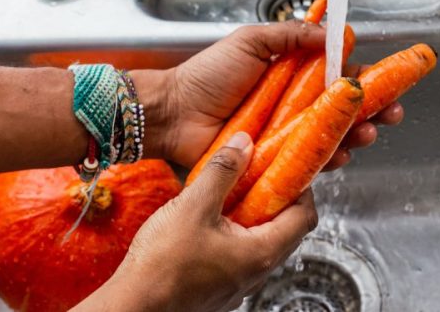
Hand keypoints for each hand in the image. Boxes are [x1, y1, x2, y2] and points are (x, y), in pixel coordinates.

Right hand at [72, 133, 317, 311]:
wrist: (133, 306)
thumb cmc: (162, 265)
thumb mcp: (193, 206)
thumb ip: (222, 171)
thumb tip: (244, 144)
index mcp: (262, 252)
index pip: (305, 217)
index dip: (302, 189)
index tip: (287, 168)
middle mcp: (257, 272)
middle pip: (287, 230)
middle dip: (277, 199)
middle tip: (260, 175)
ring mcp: (239, 283)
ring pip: (262, 242)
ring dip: (254, 216)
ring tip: (233, 193)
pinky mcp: (220, 288)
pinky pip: (240, 255)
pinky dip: (235, 233)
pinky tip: (211, 219)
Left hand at [136, 21, 403, 168]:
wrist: (176, 114)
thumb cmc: (206, 77)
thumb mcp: (251, 41)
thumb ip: (291, 35)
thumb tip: (330, 33)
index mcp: (291, 75)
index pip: (336, 77)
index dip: (363, 81)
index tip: (386, 83)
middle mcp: (292, 106)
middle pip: (342, 111)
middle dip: (372, 113)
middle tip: (390, 115)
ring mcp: (285, 135)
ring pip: (331, 137)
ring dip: (356, 137)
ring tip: (366, 135)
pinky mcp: (276, 160)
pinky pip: (308, 163)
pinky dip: (329, 161)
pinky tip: (340, 156)